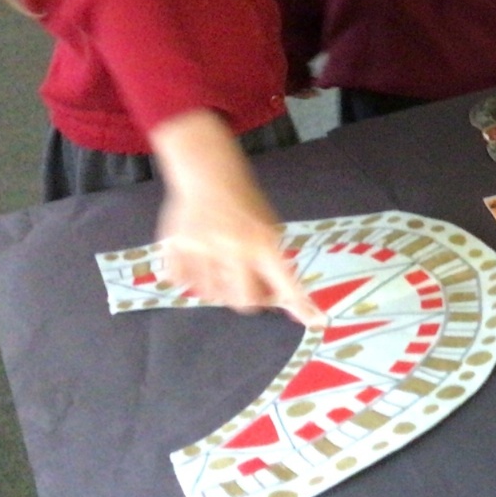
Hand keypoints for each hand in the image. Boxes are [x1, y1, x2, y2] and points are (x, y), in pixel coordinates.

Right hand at [148, 110, 324, 326]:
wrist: (210, 175)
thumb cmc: (245, 206)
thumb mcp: (269, 229)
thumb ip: (275, 265)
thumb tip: (290, 303)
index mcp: (264, 243)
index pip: (286, 283)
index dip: (301, 305)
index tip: (318, 321)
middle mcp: (236, 248)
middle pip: (245, 302)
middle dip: (247, 299)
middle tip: (245, 287)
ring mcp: (204, 248)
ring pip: (211, 294)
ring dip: (217, 288)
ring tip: (219, 267)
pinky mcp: (177, 245)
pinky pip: (180, 281)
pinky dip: (188, 277)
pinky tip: (197, 261)